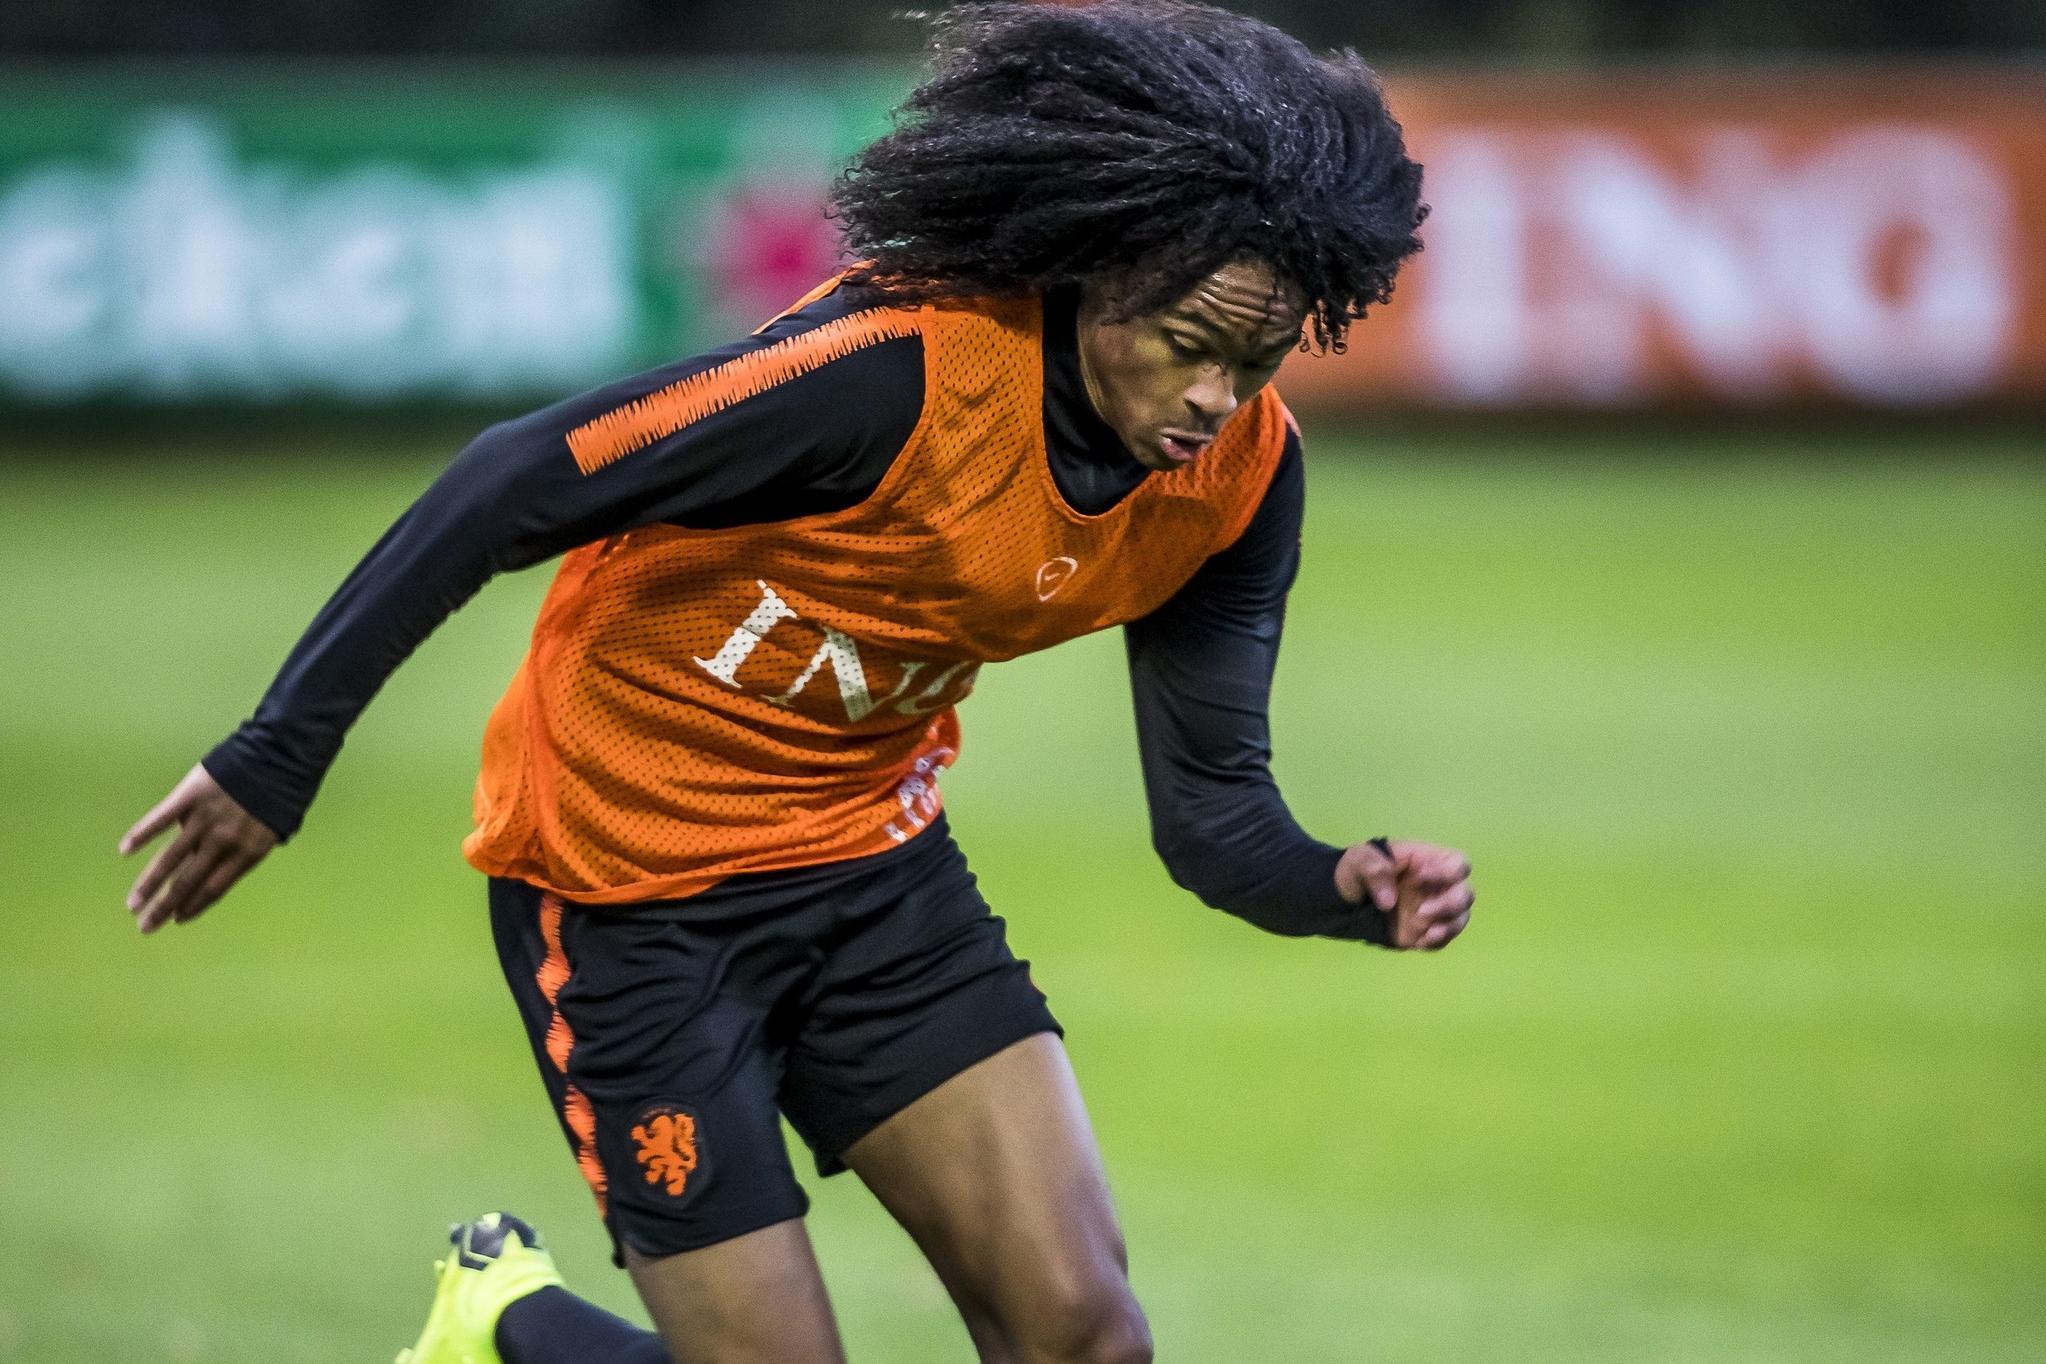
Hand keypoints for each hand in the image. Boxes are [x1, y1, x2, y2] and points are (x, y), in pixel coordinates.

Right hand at [119, 764, 277, 933]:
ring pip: (170, 858)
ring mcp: (205, 819)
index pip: (215, 889)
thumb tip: (216, 867)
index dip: (194, 906)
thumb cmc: (280, 793)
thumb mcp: (272, 830)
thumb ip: (243, 850)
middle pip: (188, 881)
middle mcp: (224, 840)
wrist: (280, 755)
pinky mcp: (190, 795)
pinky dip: (141, 834)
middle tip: (145, 926)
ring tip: (132, 904)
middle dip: (164, 907)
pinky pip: (160, 819)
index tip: (176, 920)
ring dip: (148, 884)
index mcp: (248, 852)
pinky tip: (125, 851)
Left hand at [1335, 839, 1473, 950]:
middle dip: (1451, 904)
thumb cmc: (1358, 870)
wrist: (1345, 899)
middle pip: (1466, 893)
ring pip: (1460, 918)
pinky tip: (1420, 941)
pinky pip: (1443, 939)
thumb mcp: (1358, 859)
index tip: (1420, 877)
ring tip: (1424, 931)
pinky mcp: (1424, 932)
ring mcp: (1433, 911)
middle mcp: (1438, 886)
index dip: (1449, 872)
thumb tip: (1389, 901)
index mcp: (1429, 861)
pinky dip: (1437, 941)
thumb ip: (1373, 869)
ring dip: (1448, 925)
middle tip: (1421, 911)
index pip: (1459, 863)